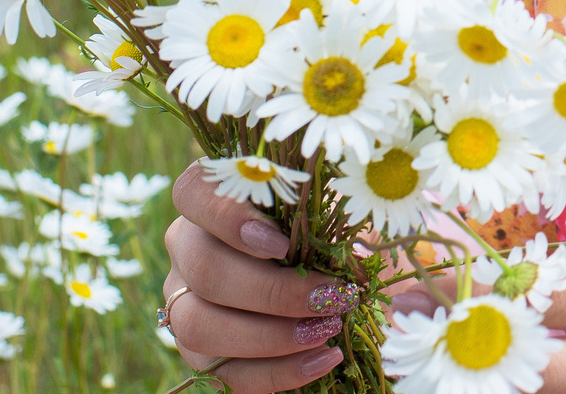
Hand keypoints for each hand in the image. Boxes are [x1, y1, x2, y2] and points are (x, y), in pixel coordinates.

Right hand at [162, 162, 368, 392]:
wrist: (335, 290)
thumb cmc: (338, 239)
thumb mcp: (347, 218)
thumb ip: (347, 218)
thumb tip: (380, 257)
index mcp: (217, 200)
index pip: (193, 193)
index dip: (227, 217)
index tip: (279, 242)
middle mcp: (190, 249)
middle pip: (204, 269)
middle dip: (273, 291)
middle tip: (332, 298)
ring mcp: (185, 302)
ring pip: (198, 325)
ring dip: (269, 336)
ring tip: (327, 332)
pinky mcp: (200, 352)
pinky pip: (221, 373)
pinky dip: (275, 372)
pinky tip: (322, 361)